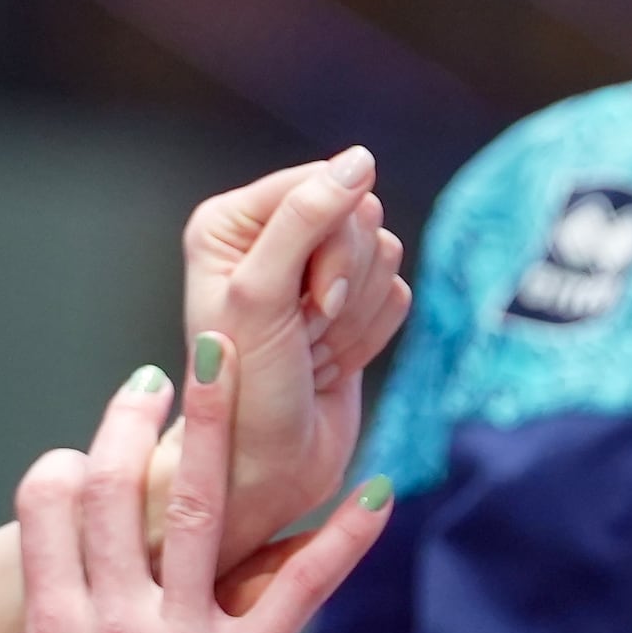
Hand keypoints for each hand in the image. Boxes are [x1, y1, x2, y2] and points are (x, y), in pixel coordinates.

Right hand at [0, 347, 390, 632]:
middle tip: (154, 373)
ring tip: (230, 363)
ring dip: (214, 429)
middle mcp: (116, 623)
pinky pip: (299, 588)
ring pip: (200, 511)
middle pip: (118, 492)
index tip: (79, 454)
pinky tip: (377, 494)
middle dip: (132, 421)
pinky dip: (341, 539)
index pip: (48, 516)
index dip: (62, 470)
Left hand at [181, 151, 414, 571]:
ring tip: (313, 352)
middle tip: (306, 331)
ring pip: (386, 256)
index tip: (303, 302)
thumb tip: (360, 159)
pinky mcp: (350, 309)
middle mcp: (271, 240)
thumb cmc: (244, 393)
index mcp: (232, 222)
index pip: (321, 185)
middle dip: (343, 284)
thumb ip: (306, 219)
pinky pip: (399, 295)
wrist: (265, 472)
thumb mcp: (261, 297)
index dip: (328, 245)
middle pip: (360, 217)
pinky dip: (372, 336)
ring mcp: (314, 275)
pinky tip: (333, 362)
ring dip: (356, 317)